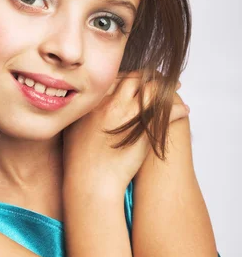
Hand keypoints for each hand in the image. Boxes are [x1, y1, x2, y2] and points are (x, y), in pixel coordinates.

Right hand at [62, 70, 188, 193]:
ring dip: (168, 87)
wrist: (90, 182)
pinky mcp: (145, 131)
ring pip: (154, 91)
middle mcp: (113, 104)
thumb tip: (83, 105)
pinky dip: (177, 109)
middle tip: (159, 77)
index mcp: (96, 102)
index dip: (130, 75)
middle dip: (150, 76)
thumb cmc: (79, 161)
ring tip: (175, 86)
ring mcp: (130, 117)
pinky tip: (183, 110)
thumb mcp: (73, 129)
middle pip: (137, 79)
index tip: (137, 77)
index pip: (117, 77)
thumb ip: (80, 113)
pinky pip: (167, 113)